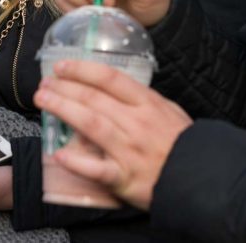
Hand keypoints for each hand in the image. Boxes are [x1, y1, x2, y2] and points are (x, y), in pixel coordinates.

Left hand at [33, 60, 191, 210]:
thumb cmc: (183, 144)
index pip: (111, 79)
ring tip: (43, 101)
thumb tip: (116, 88)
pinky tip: (58, 155)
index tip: (62, 66)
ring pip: (91, 124)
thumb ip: (143, 99)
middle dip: (65, 88)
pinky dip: (77, 162)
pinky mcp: (124, 178)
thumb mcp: (169, 111)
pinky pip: (97, 169)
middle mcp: (136, 123)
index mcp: (148, 104)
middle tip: (43, 84)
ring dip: (63, 110)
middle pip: (94, 99)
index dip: (83, 70)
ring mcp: (129, 150)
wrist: (201, 178)